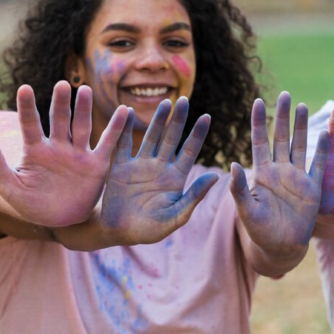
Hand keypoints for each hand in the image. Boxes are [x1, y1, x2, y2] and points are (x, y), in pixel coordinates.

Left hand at [0, 83, 128, 226]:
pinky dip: (117, 129)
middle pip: (59, 120)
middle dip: (60, 103)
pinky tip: (125, 112)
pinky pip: (108, 143)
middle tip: (62, 85)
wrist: (59, 221)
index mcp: (36, 150)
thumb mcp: (9, 186)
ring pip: (82, 126)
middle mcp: (58, 147)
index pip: (30, 124)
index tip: (25, 88)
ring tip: (84, 90)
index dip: (27, 107)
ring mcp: (78, 154)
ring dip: (83, 109)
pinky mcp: (97, 164)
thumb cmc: (30, 204)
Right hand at [99, 97, 217, 244]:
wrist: (118, 232)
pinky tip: (128, 111)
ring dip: (158, 120)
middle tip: (185, 100)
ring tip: (165, 102)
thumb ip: (194, 196)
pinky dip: (125, 128)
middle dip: (178, 120)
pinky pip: (123, 144)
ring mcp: (140, 165)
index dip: (198, 134)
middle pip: (171, 139)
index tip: (207, 116)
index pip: (189, 151)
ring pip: (151, 137)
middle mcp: (159, 168)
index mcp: (175, 179)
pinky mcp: (120, 167)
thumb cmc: (149, 230)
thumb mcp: (176, 216)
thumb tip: (215, 176)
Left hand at [231, 92, 327, 254]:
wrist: (281, 247)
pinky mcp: (313, 188)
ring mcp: (297, 178)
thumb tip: (231, 165)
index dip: (259, 123)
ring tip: (302, 106)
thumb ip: (240, 189)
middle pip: (281, 138)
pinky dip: (323, 149)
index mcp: (262, 174)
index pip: (259, 142)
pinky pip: (319, 165)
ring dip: (302, 127)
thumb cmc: (259, 231)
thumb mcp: (246, 210)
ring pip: (300, 146)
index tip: (258, 102)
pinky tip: (328, 131)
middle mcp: (280, 171)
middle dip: (282, 117)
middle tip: (284, 95)